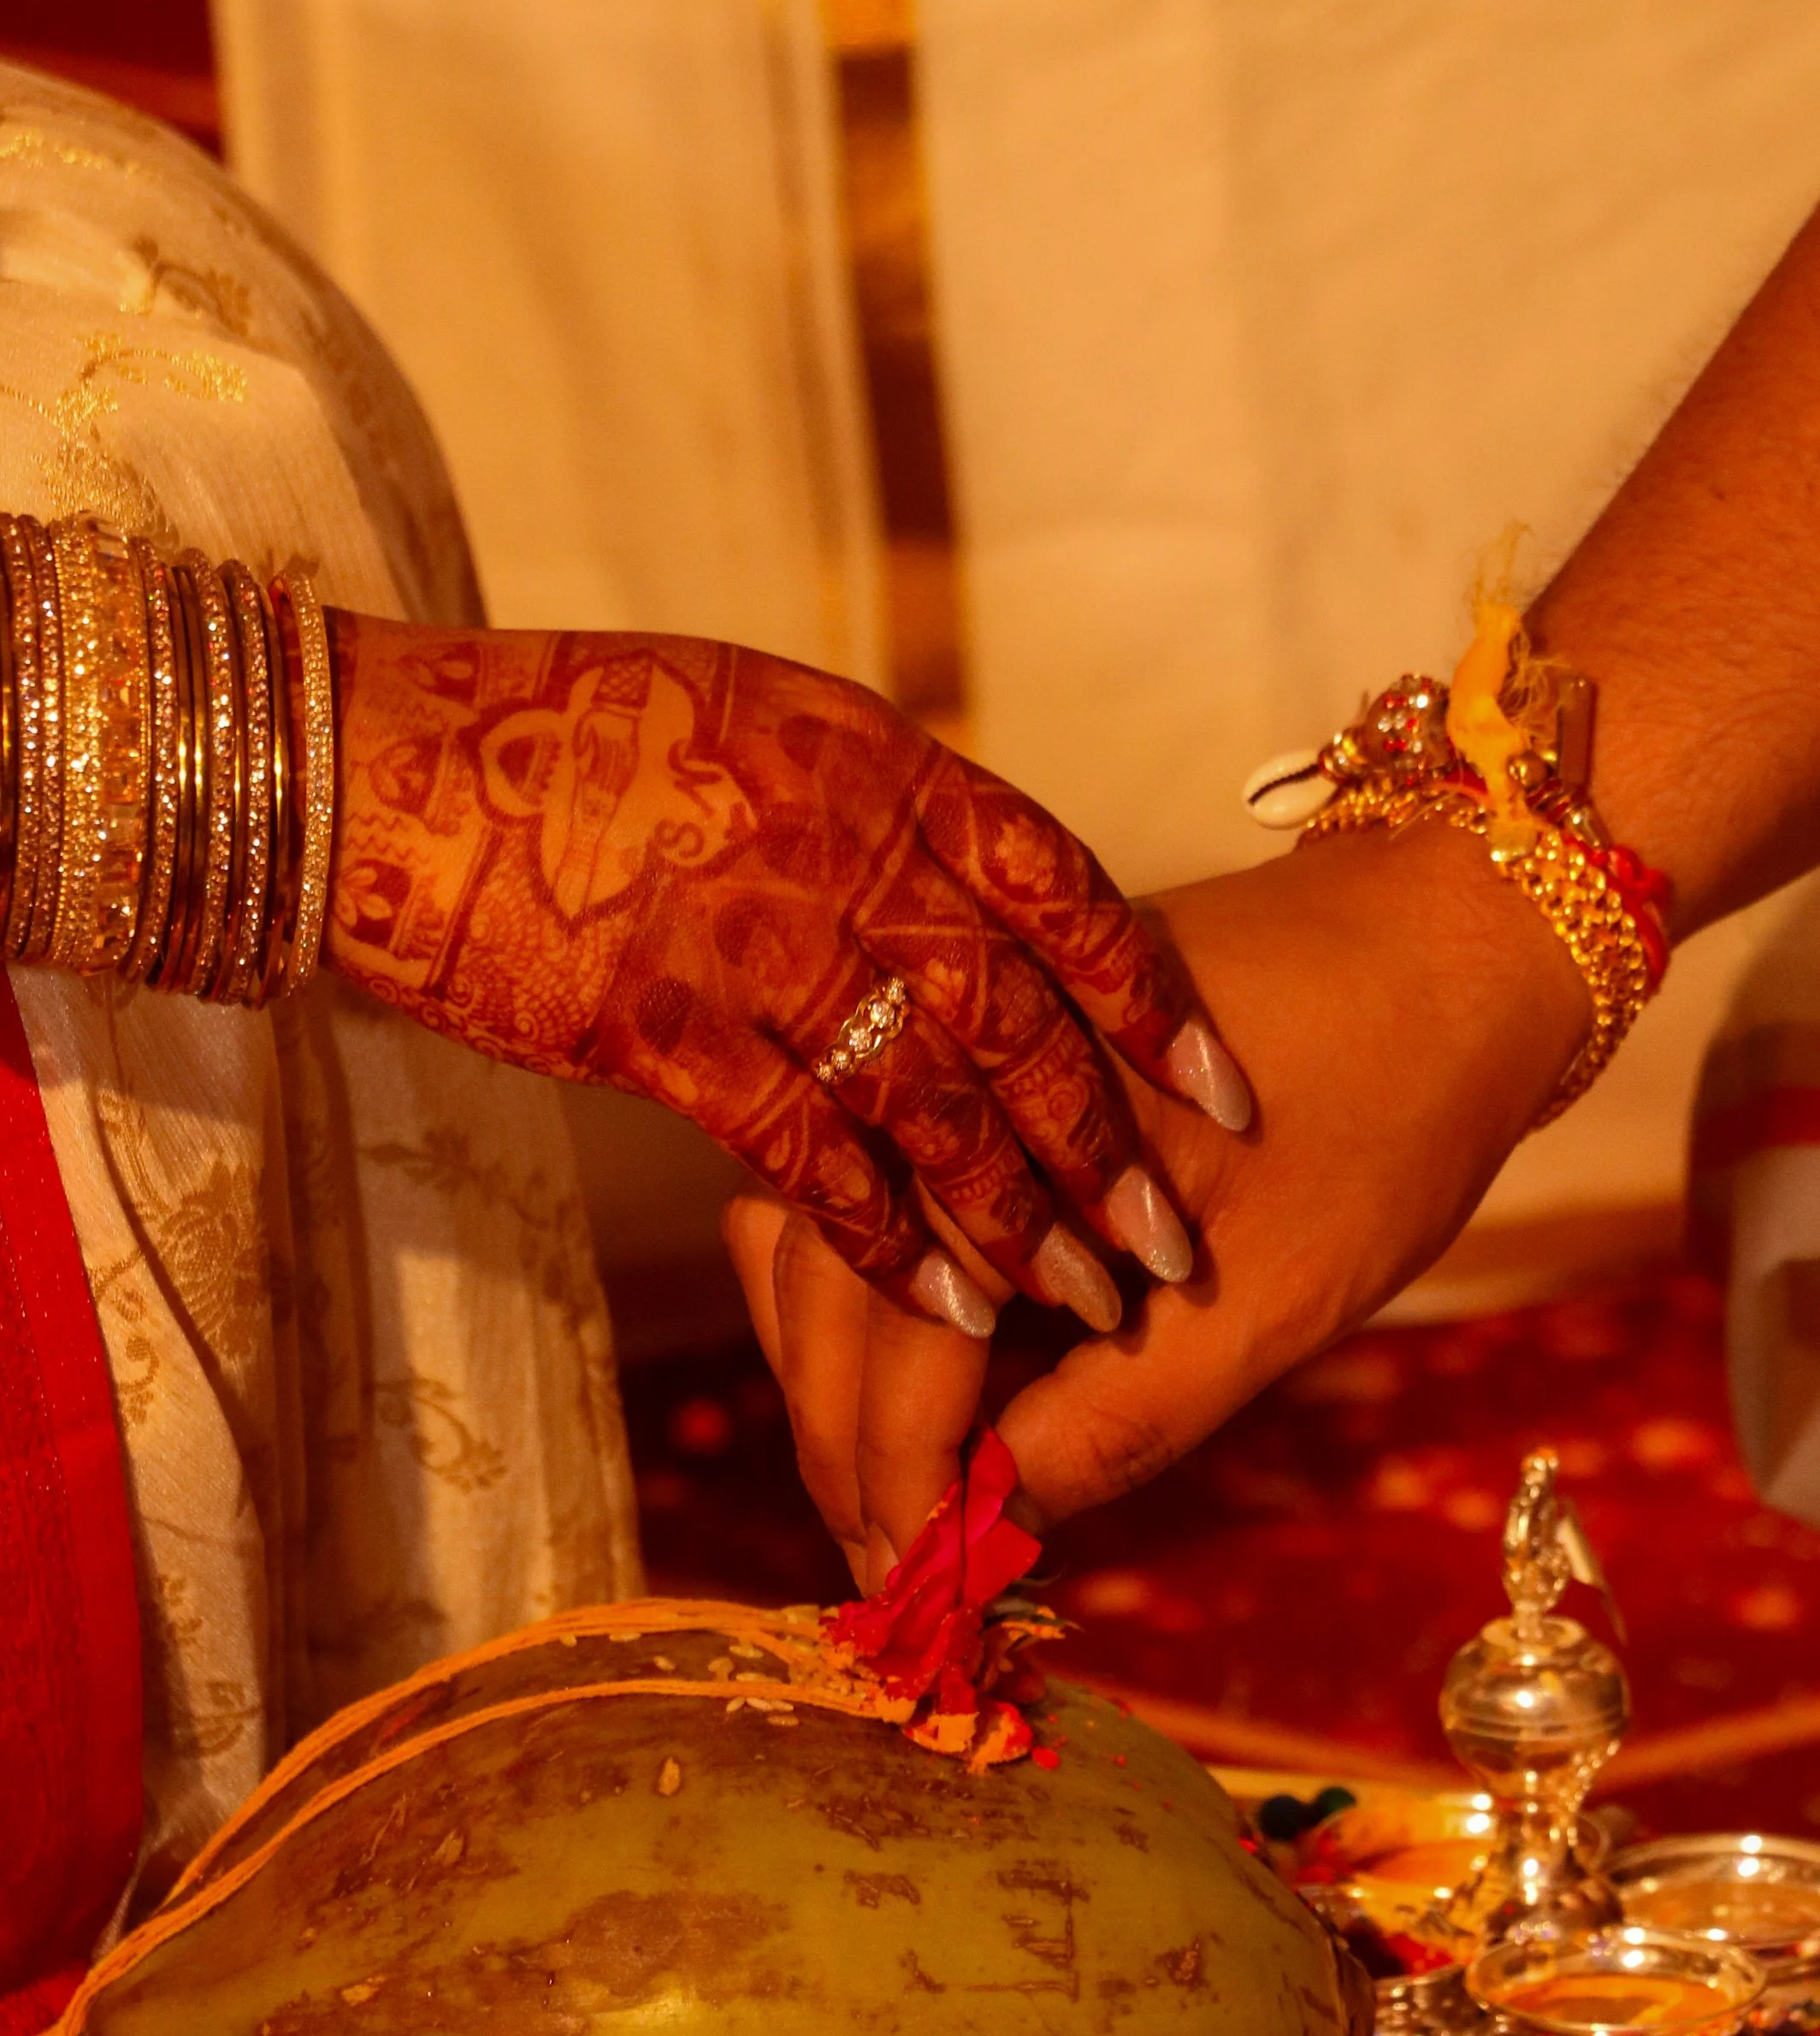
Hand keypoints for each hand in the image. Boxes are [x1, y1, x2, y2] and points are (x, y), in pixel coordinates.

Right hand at [322, 619, 1248, 1332]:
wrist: (383, 764)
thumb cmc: (575, 740)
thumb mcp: (761, 726)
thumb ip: (877, 810)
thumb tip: (977, 891)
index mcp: (874, 762)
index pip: (1059, 888)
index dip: (1147, 999)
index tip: (1221, 1088)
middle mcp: (835, 845)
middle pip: (1015, 1014)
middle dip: (1103, 1141)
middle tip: (1169, 1241)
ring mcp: (749, 938)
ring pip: (928, 1097)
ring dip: (1013, 1214)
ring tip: (1083, 1299)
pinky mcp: (658, 1028)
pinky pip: (803, 1152)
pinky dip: (880, 1237)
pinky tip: (943, 1310)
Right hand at [727, 817, 1587, 1575]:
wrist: (1452, 931)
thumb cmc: (1389, 1118)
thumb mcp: (1268, 1305)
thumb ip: (1115, 1423)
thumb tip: (984, 1533)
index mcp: (1007, 1133)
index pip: (897, 1349)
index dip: (898, 1490)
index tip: (913, 1597)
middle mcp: (939, 1072)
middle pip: (823, 1295)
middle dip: (846, 1448)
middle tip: (888, 1572)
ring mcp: (943, 1051)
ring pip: (810, 1234)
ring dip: (831, 1372)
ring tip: (886, 1493)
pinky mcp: (967, 1051)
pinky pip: (867, 1179)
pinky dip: (857, 1287)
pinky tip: (899, 1370)